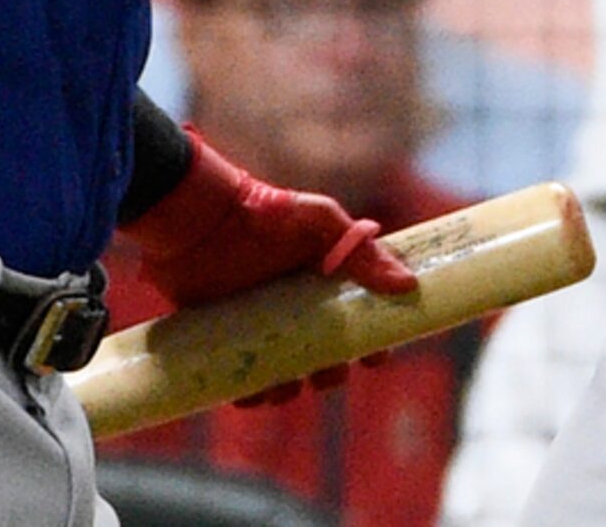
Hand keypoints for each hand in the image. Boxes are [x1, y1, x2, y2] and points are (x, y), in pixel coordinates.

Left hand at [121, 130, 414, 403]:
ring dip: (290, 389)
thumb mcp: (319, 221)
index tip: (376, 358)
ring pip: (286, 375)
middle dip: (331, 373)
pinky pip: (243, 379)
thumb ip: (363, 251)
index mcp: (323, 281)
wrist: (197, 218)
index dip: (371, 344)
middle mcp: (295, 307)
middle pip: (325, 357)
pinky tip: (252, 393)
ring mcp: (261, 324)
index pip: (357, 321)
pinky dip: (249, 393)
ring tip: (285, 385)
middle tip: (325, 372)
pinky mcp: (226, 337)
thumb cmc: (261, 212)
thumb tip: (408, 285)